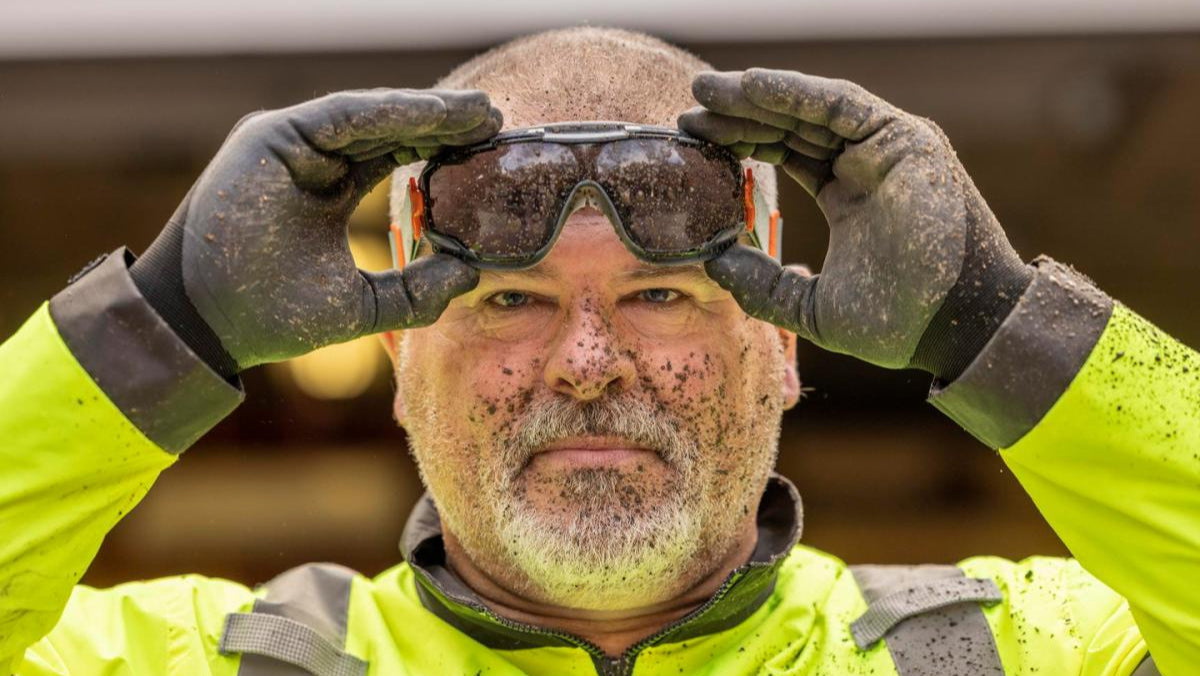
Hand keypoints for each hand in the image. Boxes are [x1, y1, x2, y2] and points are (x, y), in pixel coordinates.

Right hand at [132, 89, 500, 371]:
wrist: (211, 326)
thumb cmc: (276, 317)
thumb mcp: (363, 305)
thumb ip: (414, 290)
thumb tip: (470, 273)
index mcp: (328, 192)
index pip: (395, 157)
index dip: (441, 149)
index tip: (489, 148)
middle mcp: (312, 162)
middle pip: (389, 131)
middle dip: (444, 123)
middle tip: (497, 119)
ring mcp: (291, 145)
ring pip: (371, 117)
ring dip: (428, 112)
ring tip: (479, 112)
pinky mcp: (272, 136)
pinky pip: (343, 115)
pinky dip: (391, 112)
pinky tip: (436, 115)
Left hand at [679, 69, 1031, 377]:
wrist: (956, 327)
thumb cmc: (898, 323)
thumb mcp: (812, 307)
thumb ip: (763, 286)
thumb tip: (712, 264)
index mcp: (846, 197)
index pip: (785, 153)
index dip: (741, 142)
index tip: (695, 140)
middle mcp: (865, 164)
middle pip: (792, 125)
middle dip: (739, 114)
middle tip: (689, 110)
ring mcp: (885, 148)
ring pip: (810, 109)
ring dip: (757, 96)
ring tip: (706, 92)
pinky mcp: (903, 138)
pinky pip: (840, 104)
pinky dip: (795, 92)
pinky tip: (752, 85)